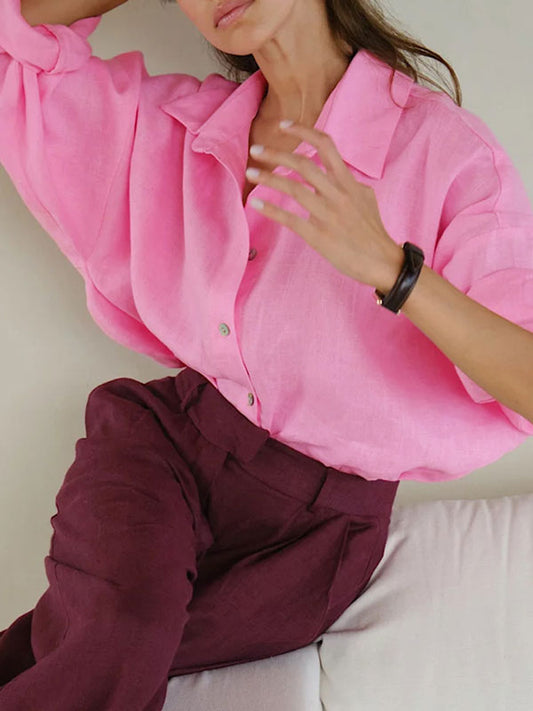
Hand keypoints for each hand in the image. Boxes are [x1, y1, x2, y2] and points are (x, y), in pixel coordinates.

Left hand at [246, 121, 403, 289]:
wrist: (381, 261)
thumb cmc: (373, 231)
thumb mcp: (366, 198)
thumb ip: (349, 183)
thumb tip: (337, 174)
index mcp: (348, 182)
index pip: (326, 146)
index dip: (303, 132)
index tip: (283, 125)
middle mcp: (338, 194)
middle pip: (303, 164)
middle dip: (276, 154)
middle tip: (255, 150)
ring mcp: (328, 214)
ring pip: (293, 188)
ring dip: (268, 178)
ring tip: (250, 173)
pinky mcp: (319, 235)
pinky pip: (290, 219)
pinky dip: (271, 210)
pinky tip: (256, 203)